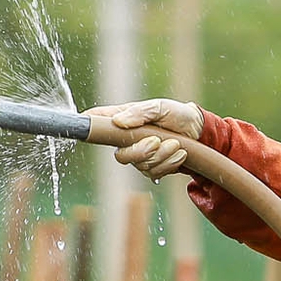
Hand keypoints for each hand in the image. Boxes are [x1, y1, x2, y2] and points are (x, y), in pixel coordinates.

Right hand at [84, 98, 202, 180]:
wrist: (198, 131)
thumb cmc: (176, 114)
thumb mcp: (160, 107)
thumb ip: (140, 113)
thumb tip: (118, 122)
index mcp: (123, 119)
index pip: (96, 120)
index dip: (86, 124)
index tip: (83, 123)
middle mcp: (126, 140)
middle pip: (120, 156)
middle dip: (141, 152)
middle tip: (157, 141)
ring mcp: (138, 156)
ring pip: (141, 166)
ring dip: (162, 156)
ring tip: (176, 143)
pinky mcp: (152, 168)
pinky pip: (154, 174)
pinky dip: (169, 163)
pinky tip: (180, 152)